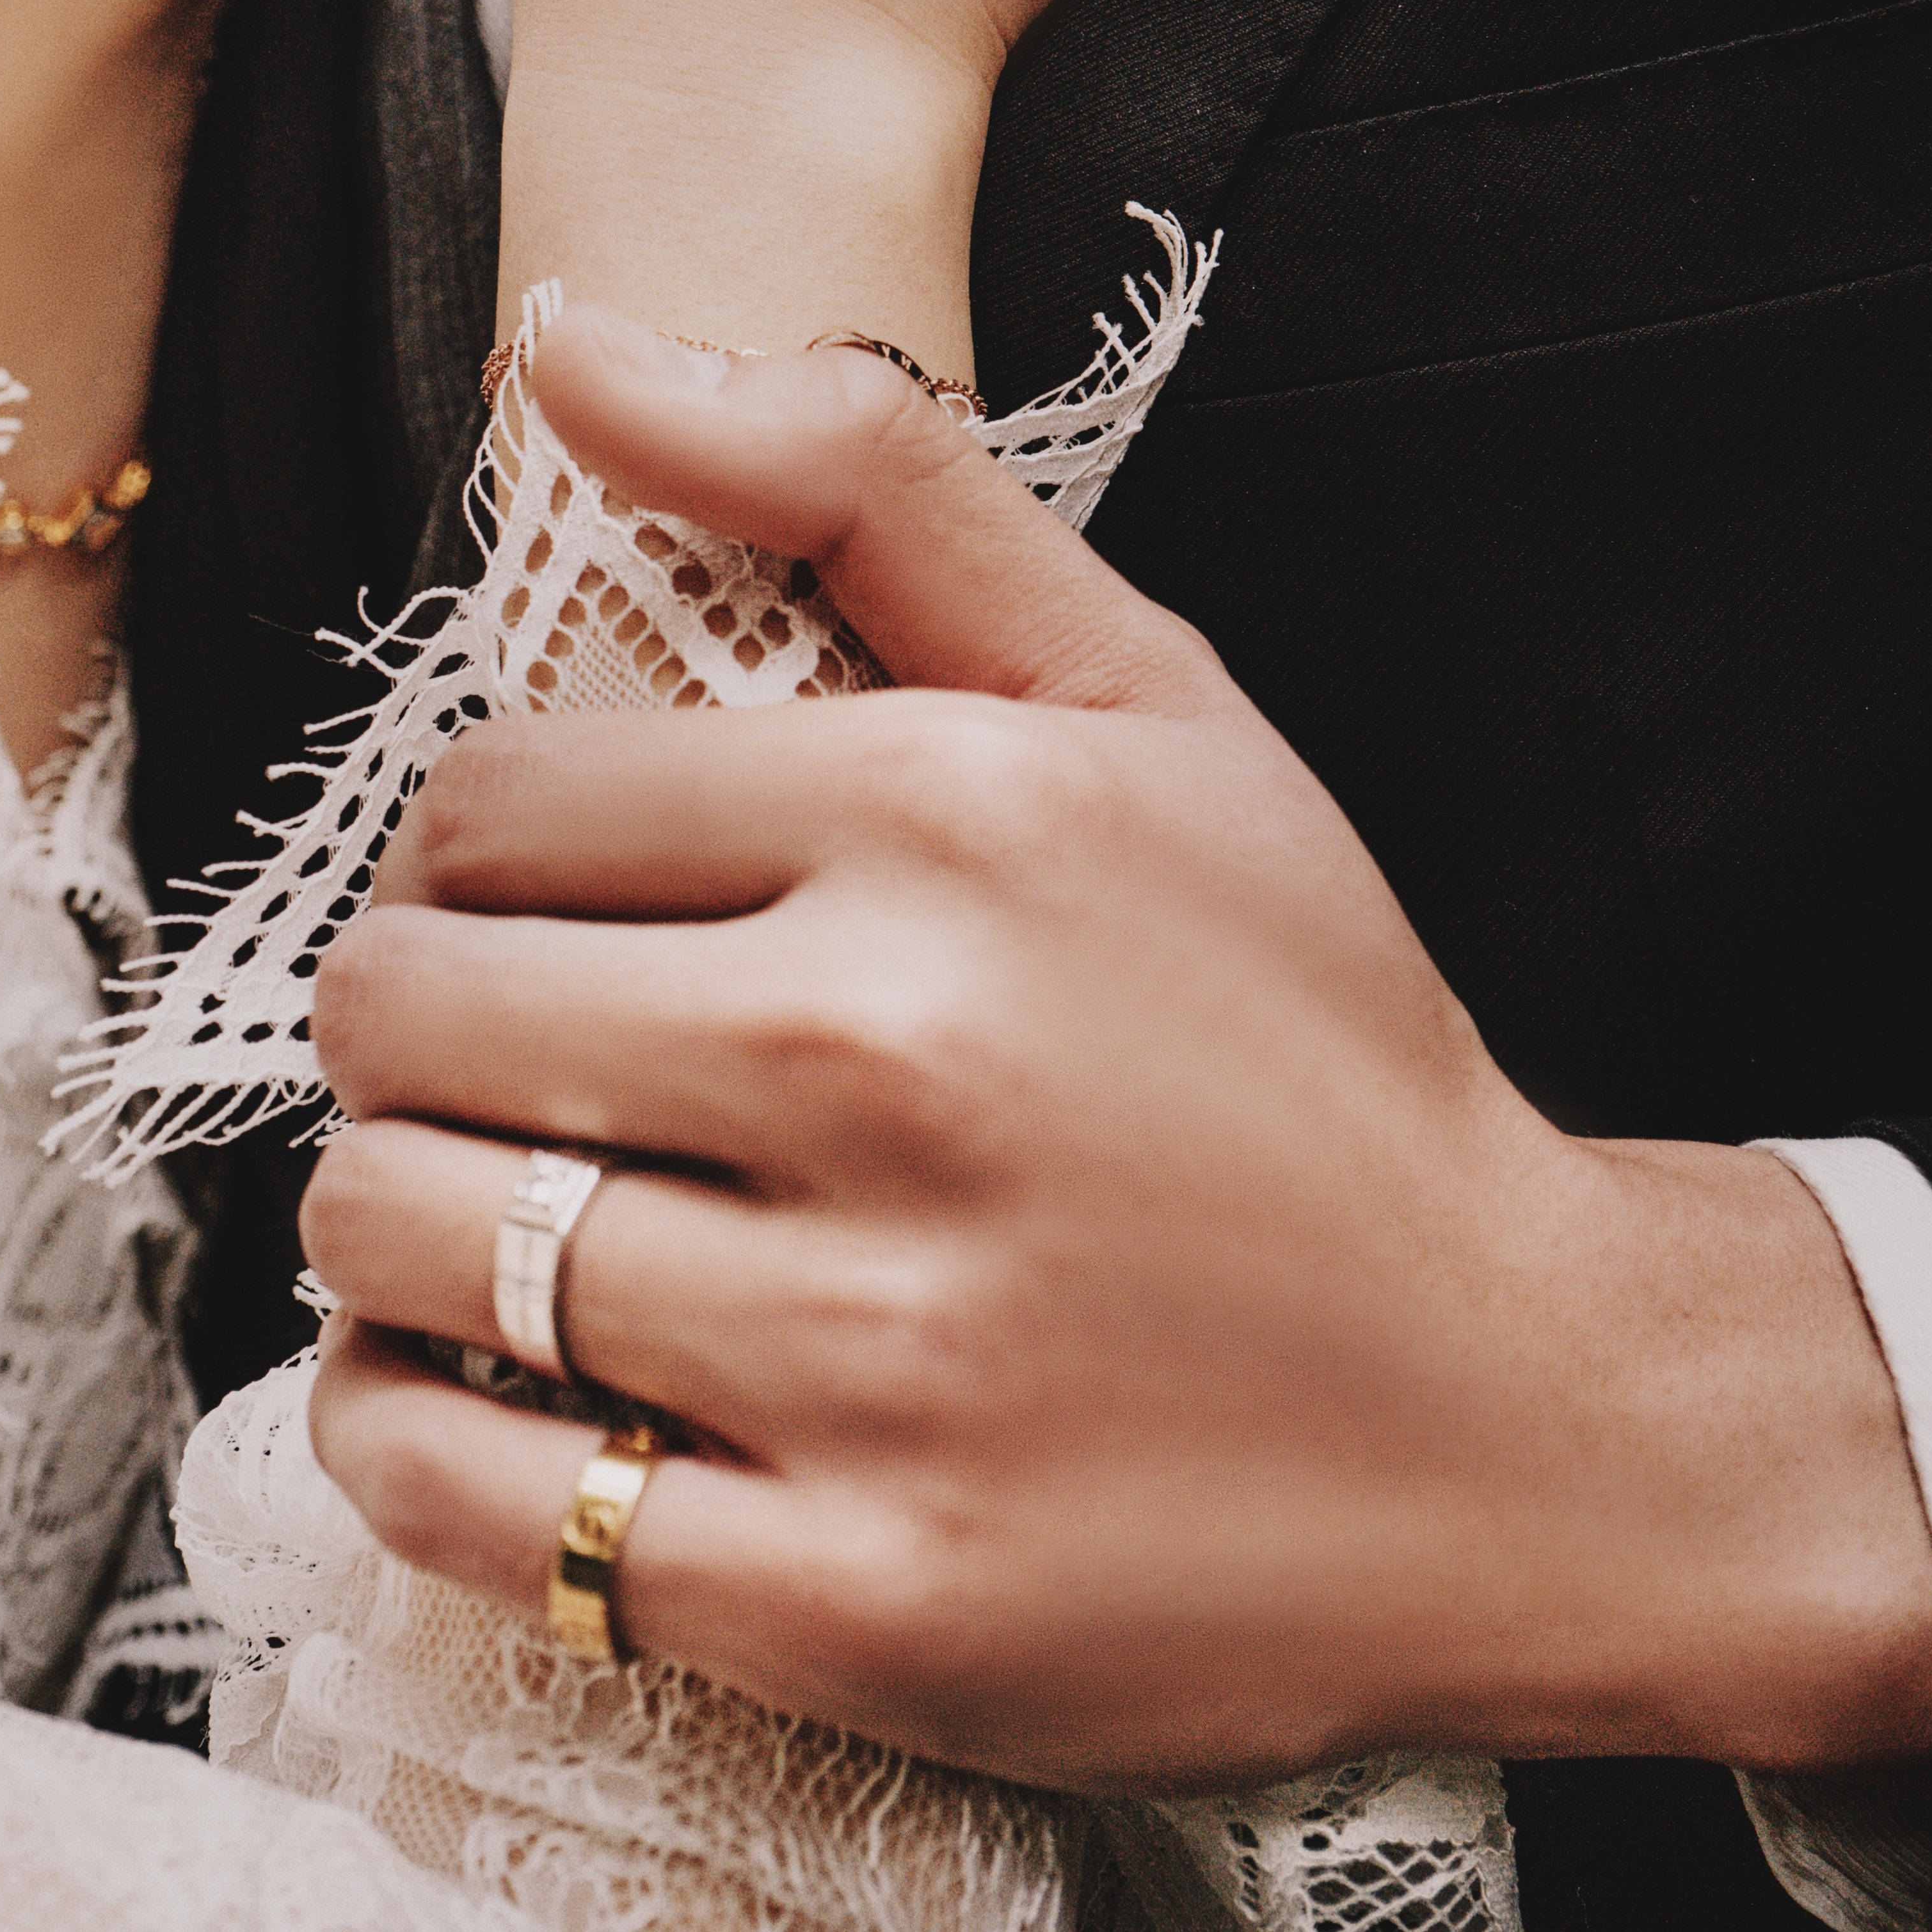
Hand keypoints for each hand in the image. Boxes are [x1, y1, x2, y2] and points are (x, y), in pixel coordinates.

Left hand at [304, 311, 1931, 1790]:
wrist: (1537, 1416)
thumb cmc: (1307, 1045)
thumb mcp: (1146, 703)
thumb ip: (861, 481)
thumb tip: (568, 336)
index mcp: (950, 826)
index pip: (491, 802)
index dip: (480, 854)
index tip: (553, 908)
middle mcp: (895, 1068)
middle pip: (406, 1011)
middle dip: (419, 1024)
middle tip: (519, 1061)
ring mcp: (874, 1353)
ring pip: (393, 1239)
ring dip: (394, 1223)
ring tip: (508, 1211)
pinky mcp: (854, 1595)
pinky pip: (458, 1488)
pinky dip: (414, 1432)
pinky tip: (504, 1381)